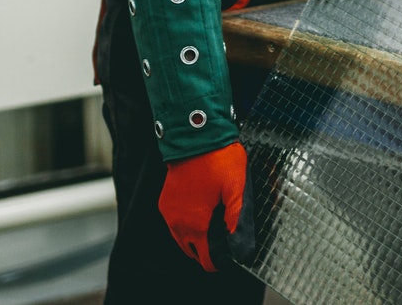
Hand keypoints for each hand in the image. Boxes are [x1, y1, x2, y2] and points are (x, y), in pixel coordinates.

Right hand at [159, 140, 245, 271]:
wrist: (194, 137)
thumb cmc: (217, 160)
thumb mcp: (235, 188)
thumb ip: (235, 217)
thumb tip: (236, 240)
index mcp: (195, 224)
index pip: (204, 258)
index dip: (216, 263)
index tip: (227, 260)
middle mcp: (178, 223)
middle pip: (190, 251)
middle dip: (204, 253)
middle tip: (221, 246)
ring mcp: (169, 212)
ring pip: (180, 238)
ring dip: (193, 240)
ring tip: (210, 234)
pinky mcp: (165, 201)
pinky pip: (173, 223)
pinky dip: (184, 226)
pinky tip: (197, 218)